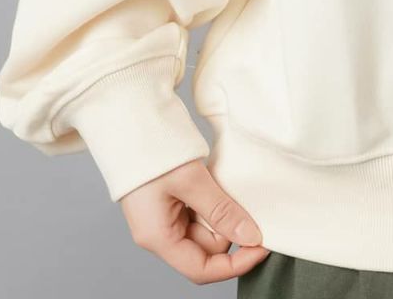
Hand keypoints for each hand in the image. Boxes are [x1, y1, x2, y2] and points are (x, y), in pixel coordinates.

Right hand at [118, 157, 269, 283]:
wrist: (129, 122)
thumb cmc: (151, 150)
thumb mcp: (191, 180)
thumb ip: (221, 211)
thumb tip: (251, 237)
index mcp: (158, 238)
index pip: (201, 270)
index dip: (235, 264)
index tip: (263, 246)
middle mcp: (159, 234)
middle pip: (207, 248)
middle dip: (229, 227)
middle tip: (240, 196)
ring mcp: (164, 218)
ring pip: (206, 229)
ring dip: (222, 210)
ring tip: (221, 181)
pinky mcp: (169, 202)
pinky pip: (200, 212)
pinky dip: (213, 200)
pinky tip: (215, 180)